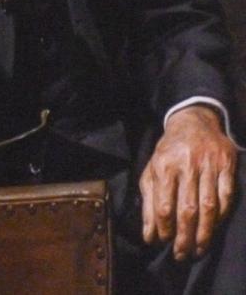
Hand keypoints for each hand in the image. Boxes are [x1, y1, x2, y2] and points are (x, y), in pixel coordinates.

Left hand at [141, 105, 236, 260]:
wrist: (193, 123)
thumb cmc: (169, 152)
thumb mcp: (152, 171)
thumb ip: (149, 202)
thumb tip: (148, 234)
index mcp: (164, 165)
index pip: (164, 204)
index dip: (164, 227)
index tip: (163, 242)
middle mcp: (186, 165)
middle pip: (187, 209)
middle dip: (184, 236)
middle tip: (182, 254)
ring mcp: (209, 165)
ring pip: (209, 206)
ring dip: (205, 232)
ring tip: (199, 249)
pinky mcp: (227, 165)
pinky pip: (227, 196)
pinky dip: (221, 215)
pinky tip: (215, 228)